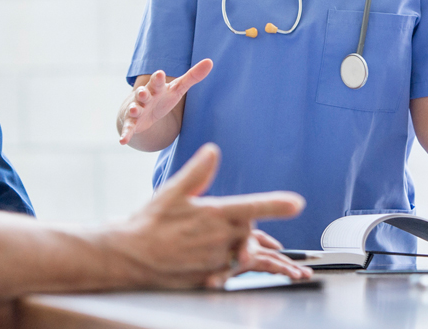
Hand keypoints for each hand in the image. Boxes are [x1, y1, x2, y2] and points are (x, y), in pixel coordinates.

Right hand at [119, 60, 211, 144]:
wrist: (142, 109)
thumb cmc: (162, 97)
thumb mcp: (178, 88)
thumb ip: (193, 76)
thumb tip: (210, 62)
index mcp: (157, 88)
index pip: (157, 81)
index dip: (158, 78)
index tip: (160, 74)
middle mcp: (144, 97)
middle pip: (143, 93)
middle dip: (143, 93)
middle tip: (143, 92)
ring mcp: (137, 109)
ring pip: (134, 109)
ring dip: (133, 110)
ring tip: (133, 111)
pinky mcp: (132, 123)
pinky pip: (128, 128)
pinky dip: (125, 134)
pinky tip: (122, 141)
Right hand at [121, 143, 305, 287]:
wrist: (129, 257)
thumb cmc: (149, 223)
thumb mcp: (172, 192)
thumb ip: (197, 172)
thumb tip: (213, 151)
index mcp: (213, 214)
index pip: (252, 207)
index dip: (276, 204)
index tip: (298, 203)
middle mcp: (219, 239)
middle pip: (249, 228)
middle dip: (242, 223)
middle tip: (216, 220)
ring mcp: (216, 260)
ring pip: (242, 250)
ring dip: (237, 245)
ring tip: (215, 241)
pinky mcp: (211, 277)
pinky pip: (231, 269)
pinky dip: (227, 263)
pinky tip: (210, 257)